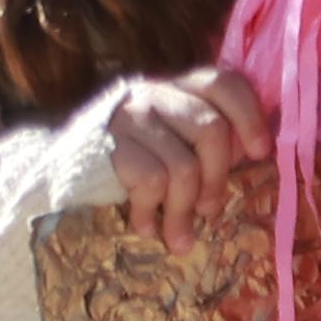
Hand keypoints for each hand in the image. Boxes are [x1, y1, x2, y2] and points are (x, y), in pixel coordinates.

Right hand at [89, 66, 268, 243]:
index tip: (260, 152)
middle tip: (209, 210)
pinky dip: (151, 213)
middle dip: (217, 179)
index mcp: (176, 87)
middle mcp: (153, 93)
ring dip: (183, 212)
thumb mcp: (171, 140)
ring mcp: (130, 117)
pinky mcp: (110, 146)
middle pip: (211, 130)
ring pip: (183, 167)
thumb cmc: (130, 159)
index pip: (223, 82)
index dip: (249, 115)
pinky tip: (145, 226)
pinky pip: (151, 183)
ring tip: (178, 237)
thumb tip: (252, 151)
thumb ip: (207, 139)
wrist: (60, 170)